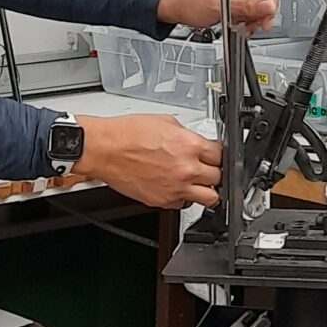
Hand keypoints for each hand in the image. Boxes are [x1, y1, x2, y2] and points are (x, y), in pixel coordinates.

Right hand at [76, 113, 221, 209]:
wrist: (105, 150)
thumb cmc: (127, 134)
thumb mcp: (165, 121)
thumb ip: (186, 135)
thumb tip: (194, 142)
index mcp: (189, 146)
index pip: (221, 155)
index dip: (219, 155)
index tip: (215, 155)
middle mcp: (186, 169)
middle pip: (219, 178)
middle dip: (215, 173)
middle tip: (208, 170)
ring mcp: (175, 188)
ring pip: (209, 198)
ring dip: (206, 191)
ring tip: (199, 184)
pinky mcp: (162, 201)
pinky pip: (183, 204)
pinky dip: (183, 198)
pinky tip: (176, 188)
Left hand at [157, 0, 277, 36]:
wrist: (180, 4)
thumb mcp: (219, 4)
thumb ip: (246, 5)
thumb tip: (269, 6)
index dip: (268, 5)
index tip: (263, 21)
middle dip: (260, 12)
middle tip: (248, 24)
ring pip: (263, 0)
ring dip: (255, 15)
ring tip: (239, 22)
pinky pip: (256, 3)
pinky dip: (250, 14)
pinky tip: (239, 18)